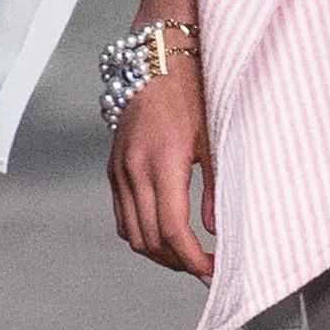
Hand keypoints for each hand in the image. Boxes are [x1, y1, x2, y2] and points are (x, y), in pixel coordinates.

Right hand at [107, 64, 213, 277]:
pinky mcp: (113, 168)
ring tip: (188, 256)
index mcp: (162, 162)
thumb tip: (216, 232)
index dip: (194, 260)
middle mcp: (133, 170)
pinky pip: (122, 216)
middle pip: (150, 240)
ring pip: (131, 234)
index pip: (173, 231)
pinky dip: (142, 234)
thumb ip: (215, 188)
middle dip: (178, 262)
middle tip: (206, 269)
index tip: (213, 273)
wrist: (157, 57)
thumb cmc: (194, 91)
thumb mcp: (214, 139)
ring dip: (158, 253)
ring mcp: (119, 170)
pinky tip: (165, 234)